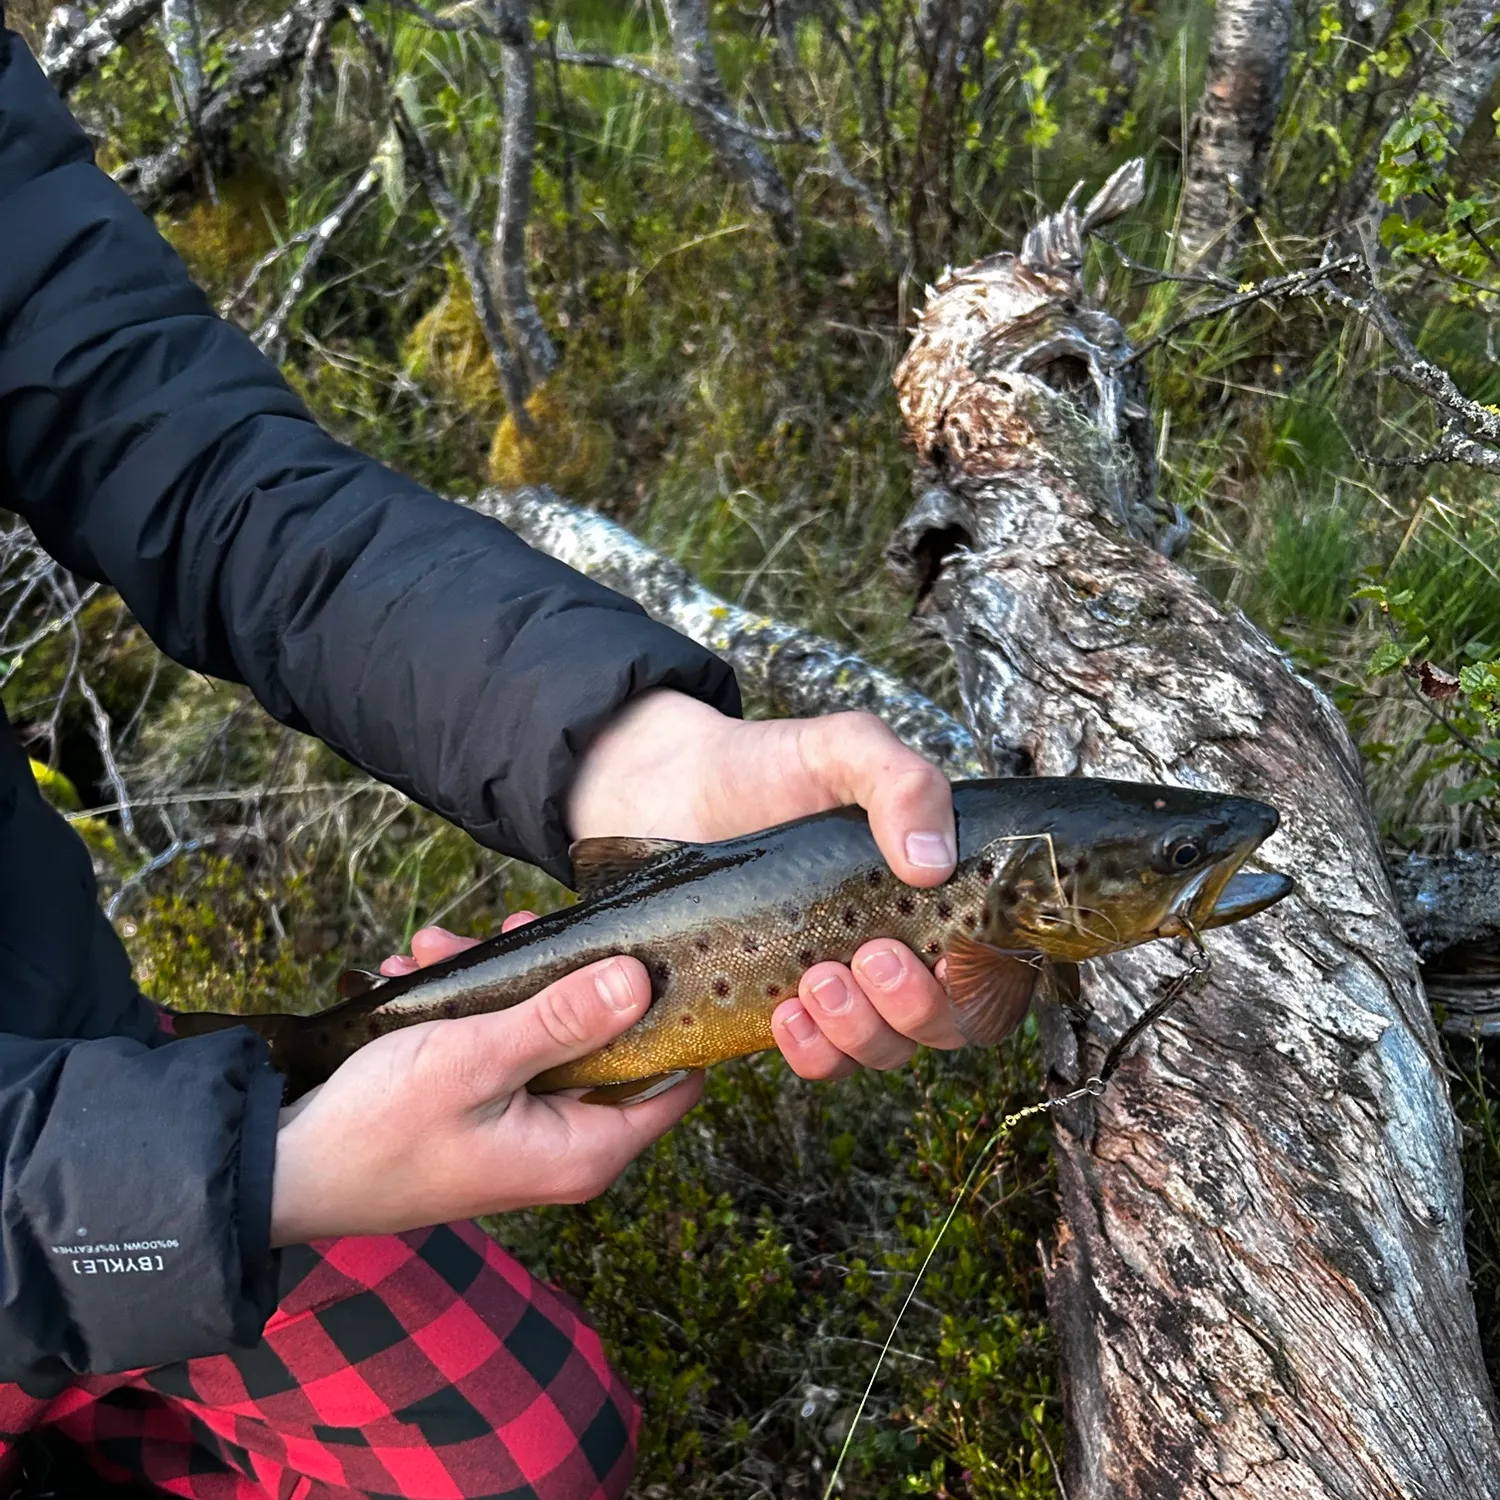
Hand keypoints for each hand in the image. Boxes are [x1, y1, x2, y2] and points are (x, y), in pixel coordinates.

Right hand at [269, 920, 701, 1245]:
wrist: (284, 1171)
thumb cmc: (381, 1129)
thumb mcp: (477, 1058)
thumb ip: (562, 1018)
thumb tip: (641, 979)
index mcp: (585, 1150)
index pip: (674, 1079)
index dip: (672, 1014)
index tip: (651, 950)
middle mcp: (565, 1147)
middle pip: (602, 1039)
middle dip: (559, 976)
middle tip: (509, 928)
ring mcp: (523, 1130)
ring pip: (544, 1031)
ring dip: (497, 980)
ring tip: (438, 945)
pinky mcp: (485, 1113)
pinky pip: (500, 1045)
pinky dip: (466, 1006)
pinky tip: (418, 972)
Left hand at [566, 691, 968, 1080]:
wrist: (672, 786)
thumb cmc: (770, 766)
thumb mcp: (845, 749)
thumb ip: (904, 783)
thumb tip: (933, 865)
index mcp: (932, 894)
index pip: (990, 967)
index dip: (983, 983)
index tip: (946, 954)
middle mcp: (897, 947)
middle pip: (946, 1024)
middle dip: (918, 1007)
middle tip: (871, 956)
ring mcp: (841, 983)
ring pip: (885, 1050)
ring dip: (862, 1032)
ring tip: (816, 979)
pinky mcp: (782, 1008)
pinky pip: (820, 1061)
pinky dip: (813, 1051)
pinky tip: (785, 1013)